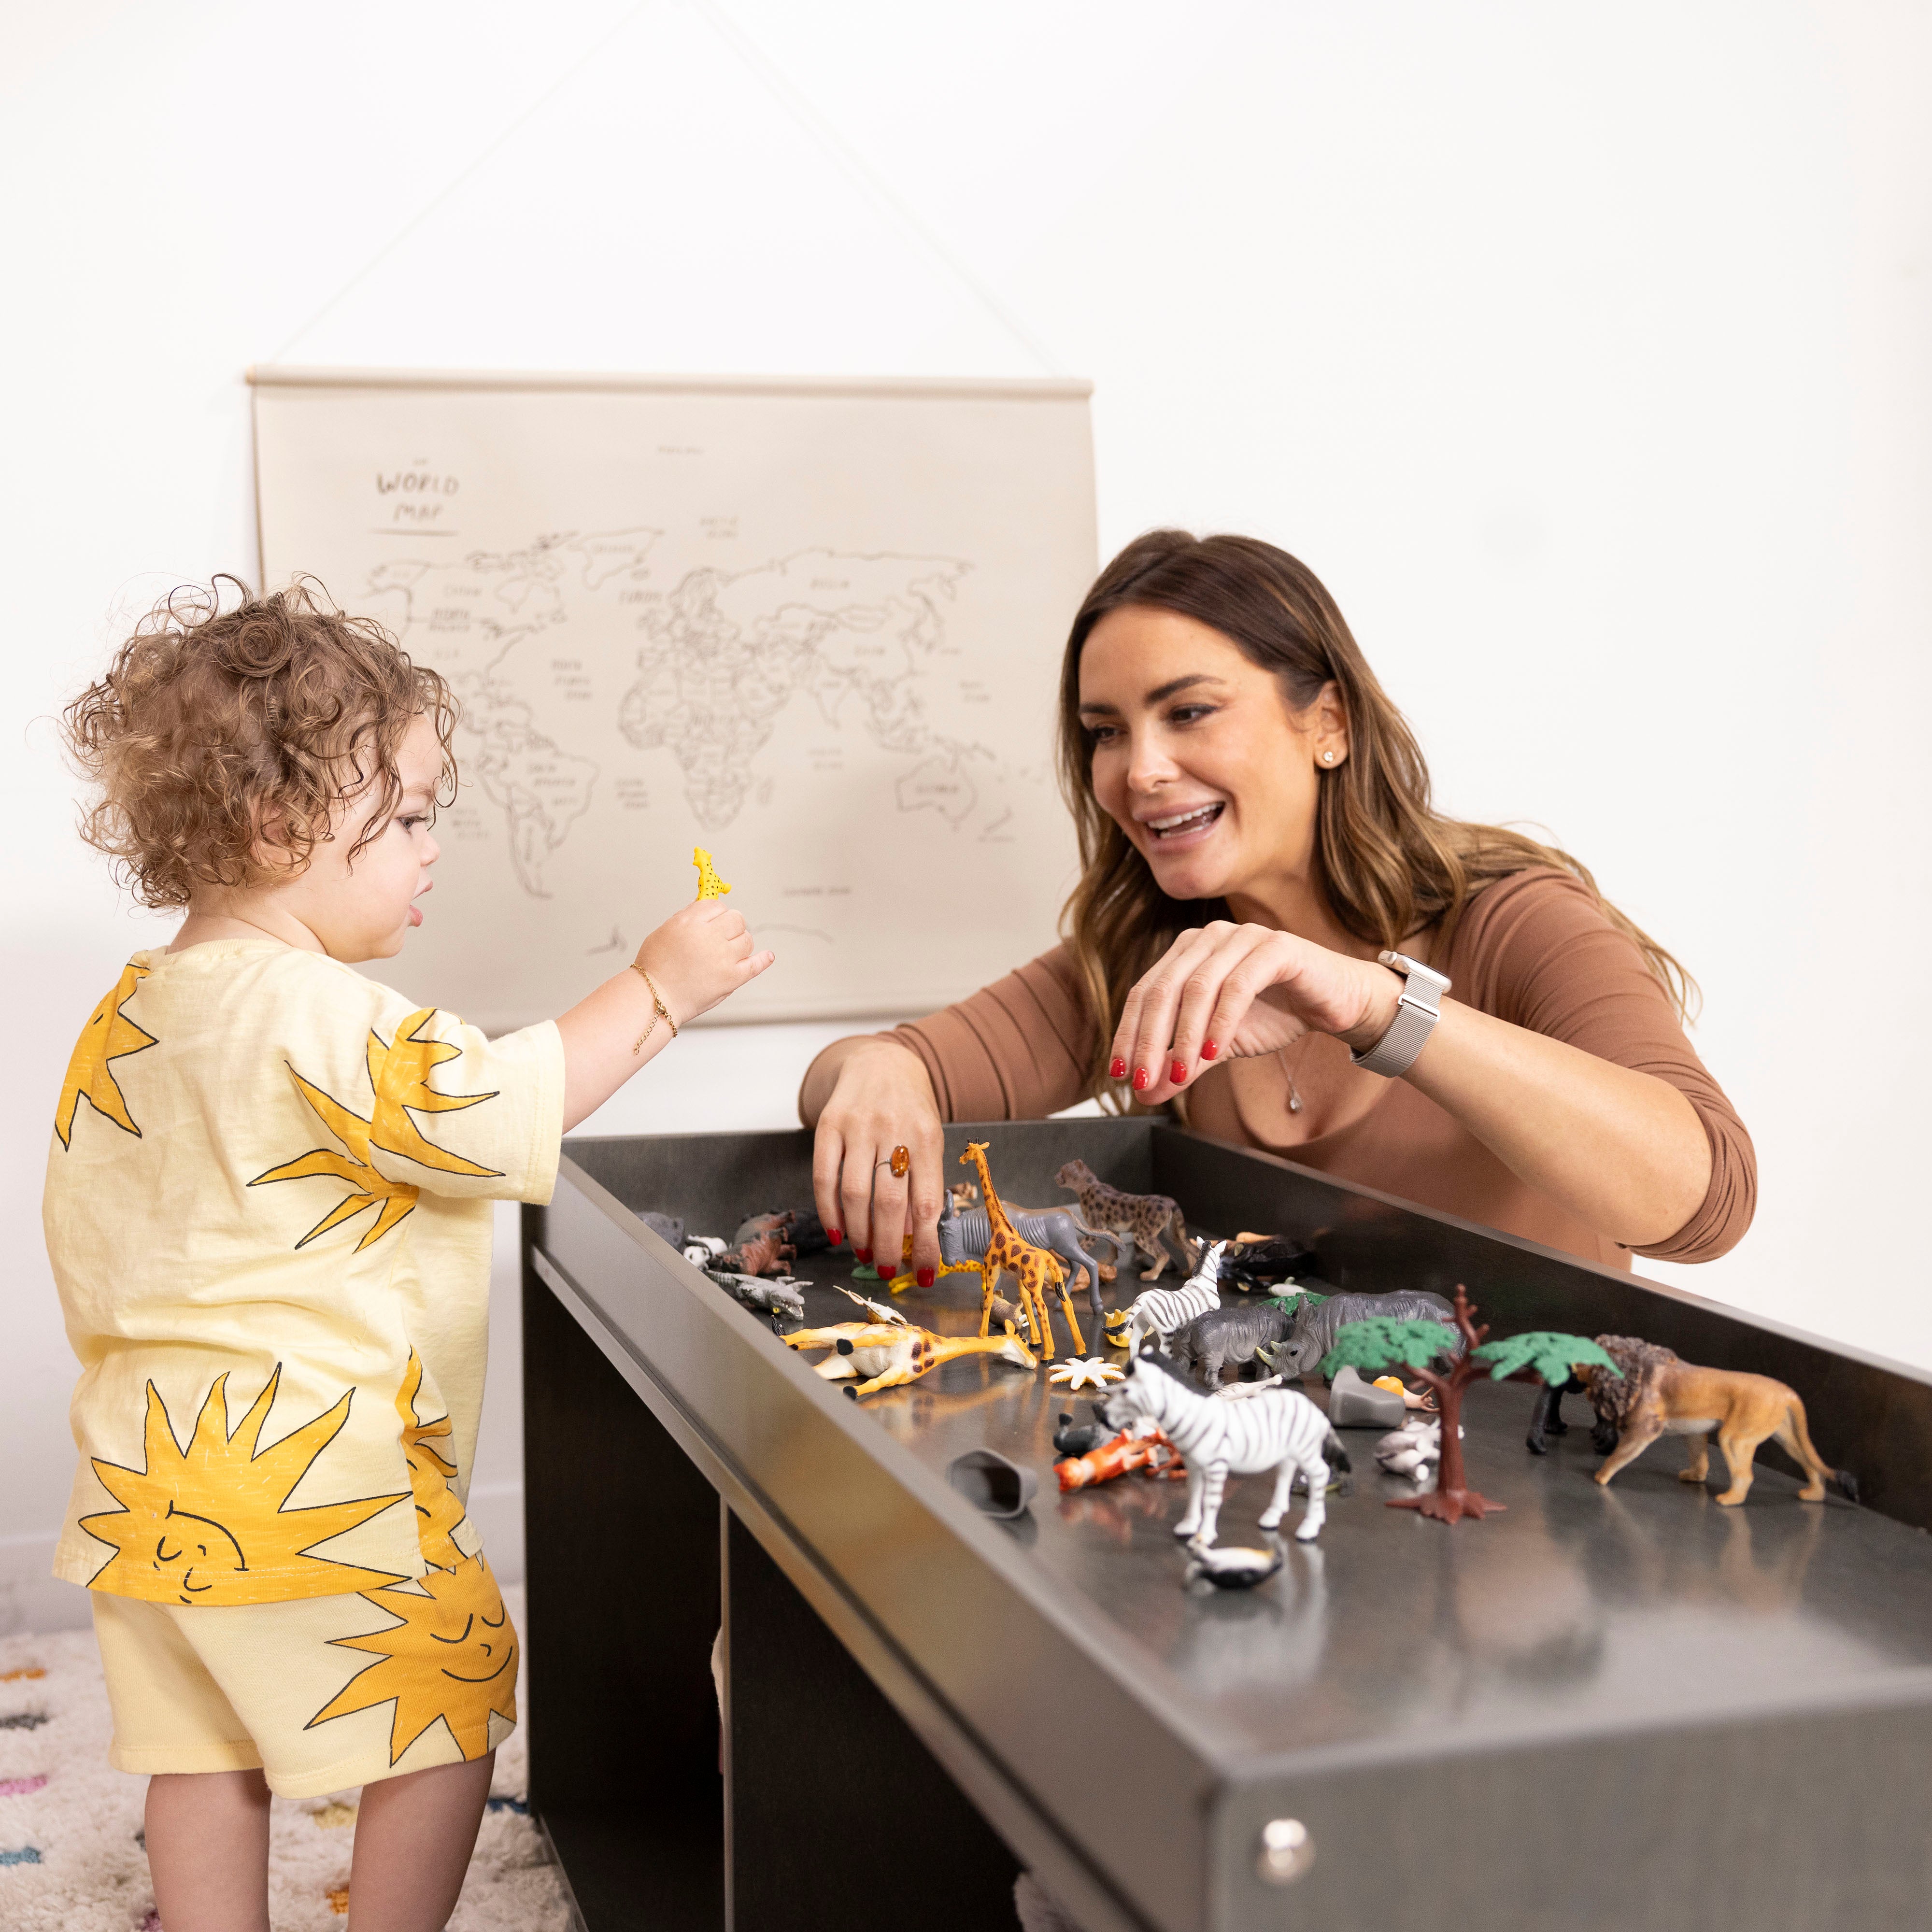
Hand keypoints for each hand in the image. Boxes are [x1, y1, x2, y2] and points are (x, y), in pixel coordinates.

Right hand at [633, 899, 773, 1025]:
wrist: (654, 999)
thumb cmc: (655, 968)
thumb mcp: (664, 931)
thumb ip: (687, 917)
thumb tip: (705, 905)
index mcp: (689, 923)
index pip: (716, 905)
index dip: (716, 913)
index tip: (714, 919)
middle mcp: (709, 937)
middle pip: (736, 919)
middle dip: (730, 925)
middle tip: (722, 936)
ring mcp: (723, 958)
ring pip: (747, 939)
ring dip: (740, 943)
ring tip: (727, 952)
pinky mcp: (732, 978)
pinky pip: (756, 965)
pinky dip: (763, 960)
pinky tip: (767, 956)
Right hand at [810, 1039, 944, 1282]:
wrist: (881, 1063)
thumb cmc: (911, 1111)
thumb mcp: (929, 1141)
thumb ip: (923, 1183)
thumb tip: (913, 1237)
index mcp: (926, 1137)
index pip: (926, 1202)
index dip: (925, 1244)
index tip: (922, 1274)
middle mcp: (893, 1130)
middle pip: (888, 1203)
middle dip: (887, 1246)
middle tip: (885, 1268)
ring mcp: (858, 1126)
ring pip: (854, 1194)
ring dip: (858, 1233)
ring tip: (864, 1253)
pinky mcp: (829, 1124)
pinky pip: (824, 1177)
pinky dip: (828, 1211)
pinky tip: (837, 1232)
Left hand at [1111, 921, 1403, 1106]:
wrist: (1335, 1002)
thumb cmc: (1274, 1015)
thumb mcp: (1219, 1045)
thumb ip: (1182, 1064)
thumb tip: (1144, 1093)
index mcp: (1185, 953)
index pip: (1144, 993)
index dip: (1128, 1033)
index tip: (1119, 1073)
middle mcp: (1207, 937)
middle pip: (1163, 989)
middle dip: (1148, 1039)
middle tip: (1143, 1079)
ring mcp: (1241, 936)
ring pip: (1197, 986)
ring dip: (1184, 1035)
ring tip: (1178, 1073)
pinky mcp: (1275, 946)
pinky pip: (1238, 984)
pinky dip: (1222, 1021)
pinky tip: (1215, 1051)